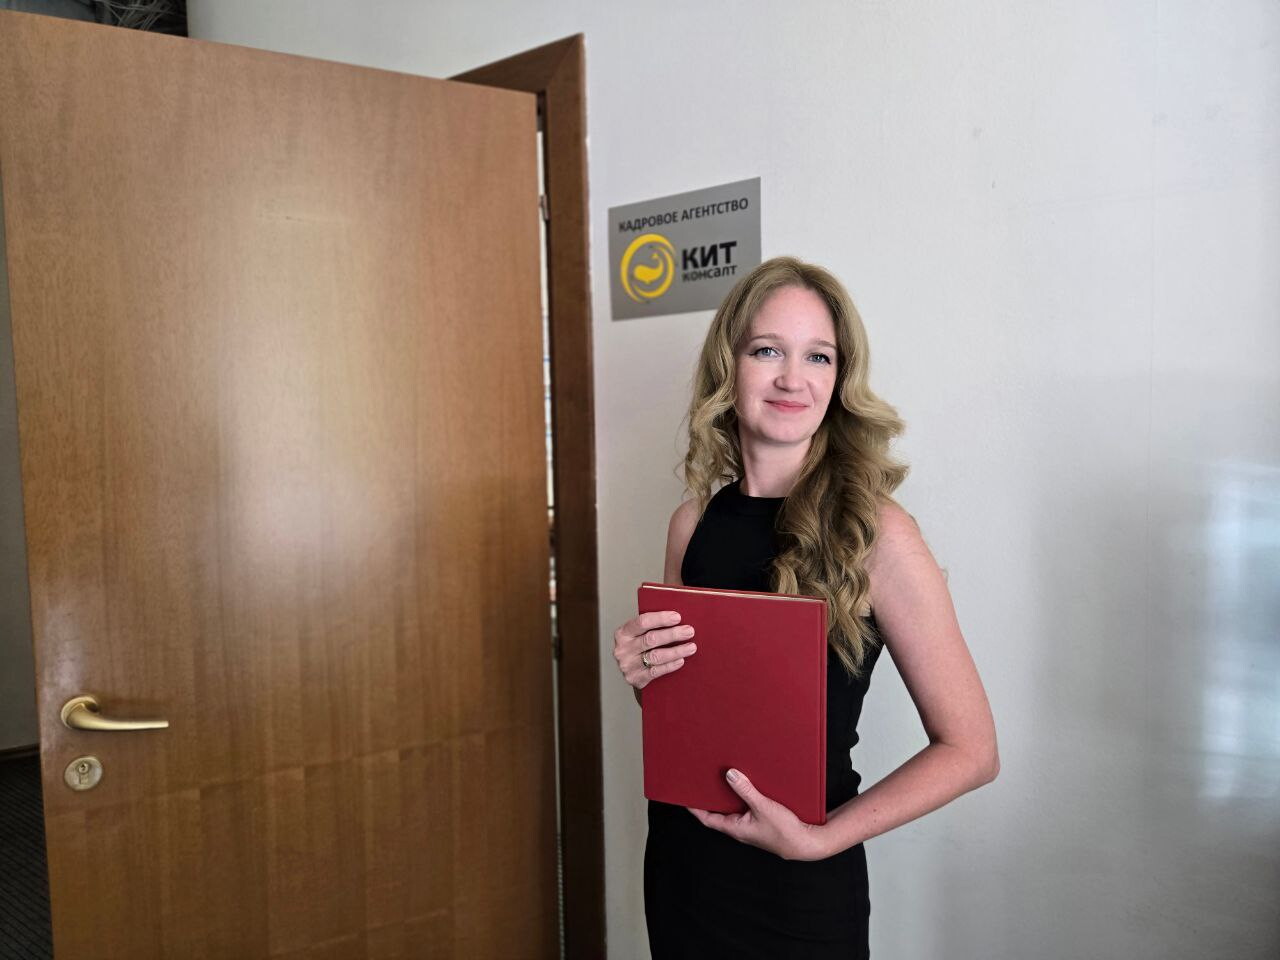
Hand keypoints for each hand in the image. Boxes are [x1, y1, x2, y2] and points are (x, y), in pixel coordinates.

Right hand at [612, 610, 696, 689]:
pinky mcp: (636, 678)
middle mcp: (623, 649)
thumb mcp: (639, 634)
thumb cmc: (640, 648)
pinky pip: (657, 671)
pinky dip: (670, 665)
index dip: (661, 618)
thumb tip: (677, 617)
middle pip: (651, 639)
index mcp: (623, 633)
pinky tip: (681, 660)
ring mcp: (628, 665)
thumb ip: (652, 626)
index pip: (642, 622)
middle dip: (673, 634)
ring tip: (691, 647)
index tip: (677, 617)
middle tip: (689, 631)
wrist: (632, 673)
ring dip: (676, 651)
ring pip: (656, 656)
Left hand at [689, 769, 829, 861]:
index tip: (685, 795)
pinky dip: (743, 795)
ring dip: (728, 794)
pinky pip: (747, 806)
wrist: (807, 842)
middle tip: (702, 780)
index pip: (707, 819)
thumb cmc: (785, 832)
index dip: (695, 808)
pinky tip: (747, 783)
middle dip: (711, 797)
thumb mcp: (763, 808)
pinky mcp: (762, 820)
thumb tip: (729, 775)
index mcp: (735, 828)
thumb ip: (746, 791)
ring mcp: (751, 825)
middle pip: (719, 811)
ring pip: (734, 808)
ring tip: (723, 777)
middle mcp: (740, 828)